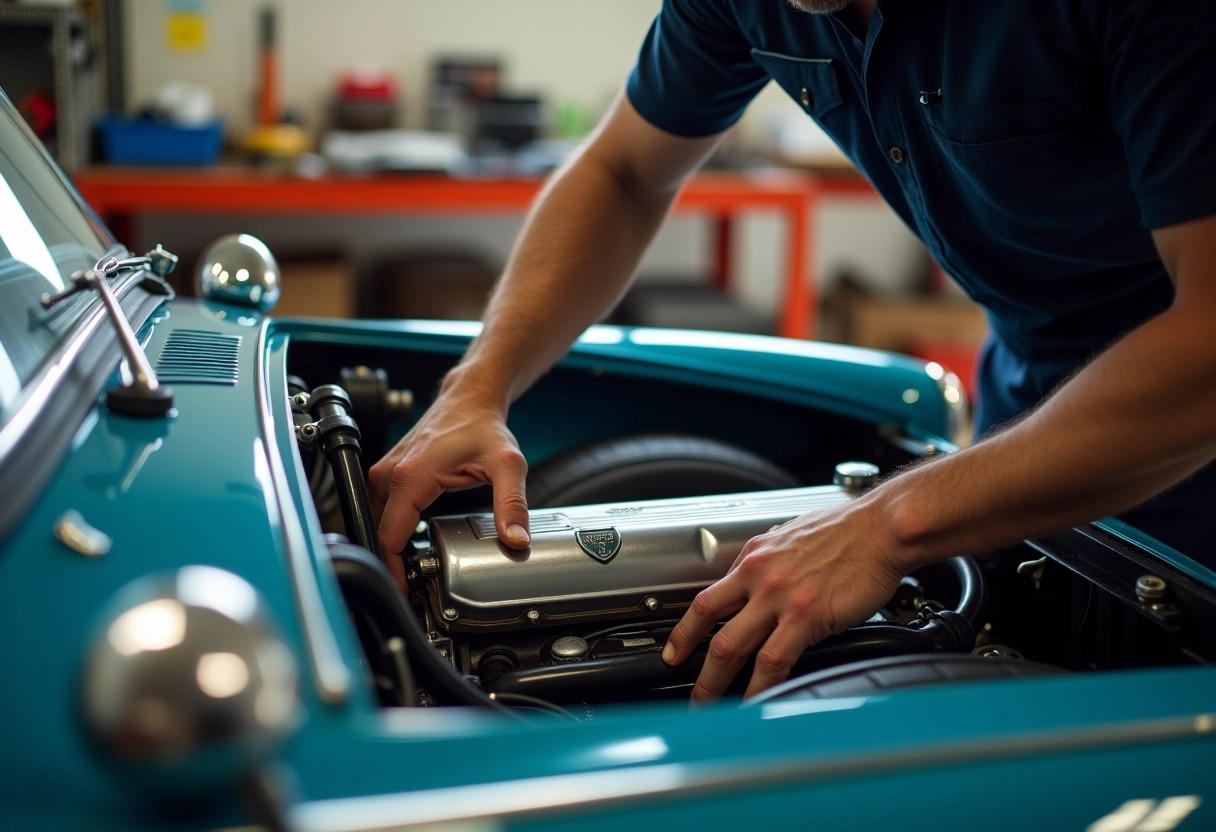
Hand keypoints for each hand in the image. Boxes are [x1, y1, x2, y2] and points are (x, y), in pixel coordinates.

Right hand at [368, 385, 530, 588]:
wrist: (469, 398)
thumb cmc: (483, 426)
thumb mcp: (507, 465)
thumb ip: (512, 504)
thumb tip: (516, 539)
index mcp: (409, 477)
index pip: (390, 538)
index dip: (396, 570)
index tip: (409, 590)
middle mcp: (389, 474)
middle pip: (380, 533)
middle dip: (394, 563)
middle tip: (417, 584)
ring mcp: (384, 472)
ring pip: (377, 522)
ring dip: (392, 546)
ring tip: (414, 568)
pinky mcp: (387, 472)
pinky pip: (381, 509)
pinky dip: (393, 528)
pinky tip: (412, 541)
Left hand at [661, 500, 905, 701]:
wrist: (882, 528)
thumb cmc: (850, 529)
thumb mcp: (793, 535)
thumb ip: (772, 559)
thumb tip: (762, 576)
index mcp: (754, 556)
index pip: (707, 597)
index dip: (686, 629)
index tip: (675, 649)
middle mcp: (758, 575)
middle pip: (709, 625)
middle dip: (691, 661)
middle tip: (686, 685)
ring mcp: (778, 597)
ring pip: (731, 647)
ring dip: (716, 681)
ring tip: (710, 703)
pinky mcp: (805, 616)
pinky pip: (772, 660)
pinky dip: (760, 686)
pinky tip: (756, 700)